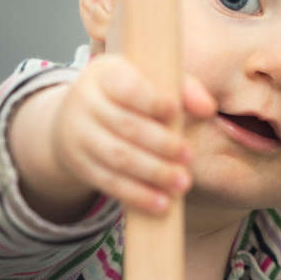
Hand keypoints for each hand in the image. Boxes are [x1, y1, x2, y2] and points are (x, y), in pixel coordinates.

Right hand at [50, 54, 216, 215]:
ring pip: (117, 157)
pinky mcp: (82, 166)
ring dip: (152, 173)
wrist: (73, 119)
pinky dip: (137, 195)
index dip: (151, 100)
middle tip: (188, 155)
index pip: (127, 88)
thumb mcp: (146, 80)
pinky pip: (109, 183)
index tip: (175, 111)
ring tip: (182, 183)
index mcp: (105, 75)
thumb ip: (182, 88)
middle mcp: (86, 104)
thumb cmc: (124, 96)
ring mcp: (80, 137)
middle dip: (160, 143)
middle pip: (124, 126)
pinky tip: (161, 203)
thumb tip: (207, 108)